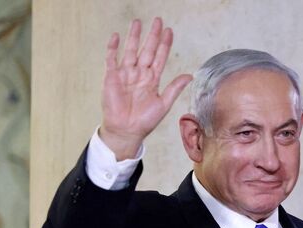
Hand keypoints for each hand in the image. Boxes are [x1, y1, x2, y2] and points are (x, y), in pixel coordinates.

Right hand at [99, 18, 192, 159]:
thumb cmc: (145, 120)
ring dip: (134, 37)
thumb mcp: (164, 103)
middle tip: (158, 20)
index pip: (160, 57)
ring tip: (137, 22)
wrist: (127, 131)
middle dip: (152, 35)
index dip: (165, 44)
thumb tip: (190, 75)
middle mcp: (139, 74)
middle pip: (147, 50)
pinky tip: (116, 36)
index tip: (169, 31)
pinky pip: (111, 60)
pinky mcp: (112, 78)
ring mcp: (125, 74)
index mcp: (152, 79)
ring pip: (131, 51)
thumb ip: (174, 88)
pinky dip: (113, 48)